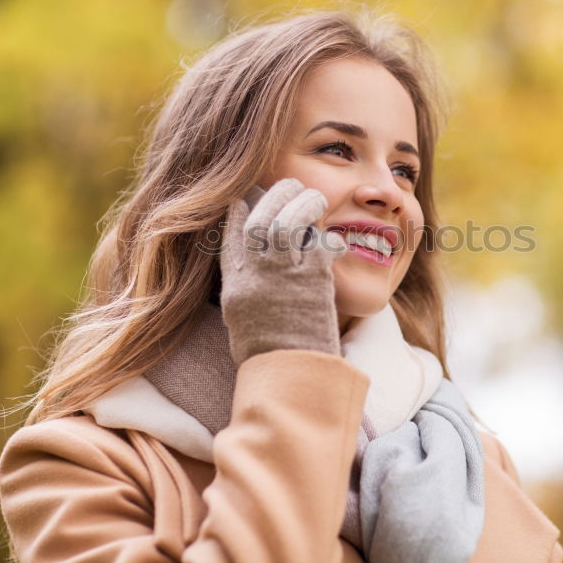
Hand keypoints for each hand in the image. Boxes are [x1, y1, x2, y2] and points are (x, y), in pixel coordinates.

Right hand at [218, 178, 347, 363]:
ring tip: (313, 198)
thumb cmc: (271, 355)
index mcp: (235, 287)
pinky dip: (326, 236)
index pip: (231, 237)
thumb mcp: (243, 321)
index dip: (238, 213)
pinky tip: (331, 236)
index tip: (244, 199)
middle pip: (260, 220)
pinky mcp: (313, 279)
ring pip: (288, 222)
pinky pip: (319, 243)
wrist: (293, 375)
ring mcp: (283, 276)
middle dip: (274, 196)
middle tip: (288, 186)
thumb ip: (244, 290)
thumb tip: (249, 268)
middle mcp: (255, 276)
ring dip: (302, 204)